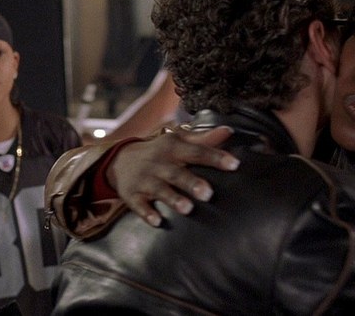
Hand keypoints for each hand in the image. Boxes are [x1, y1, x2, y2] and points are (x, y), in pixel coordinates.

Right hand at [107, 126, 238, 226]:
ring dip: (173, 199)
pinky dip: (147, 213)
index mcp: (173, 148)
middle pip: (177, 173)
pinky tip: (157, 222)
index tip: (234, 164)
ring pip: (159, 190)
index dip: (216, 157)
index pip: (197, 152)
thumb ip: (203, 139)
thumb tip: (229, 131)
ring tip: (188, 209)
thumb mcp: (178, 142)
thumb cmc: (159, 152)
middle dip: (192, 183)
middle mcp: (159, 163)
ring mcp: (144, 180)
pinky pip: (139, 205)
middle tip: (209, 194)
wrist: (120, 160)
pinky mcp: (132, 195)